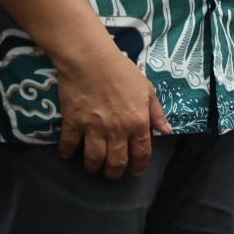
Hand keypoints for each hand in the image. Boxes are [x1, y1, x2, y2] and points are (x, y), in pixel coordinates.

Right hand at [55, 44, 170, 178]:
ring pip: (94, 158)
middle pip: (117, 161)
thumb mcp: (148, 91)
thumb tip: (166, 131)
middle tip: (111, 174)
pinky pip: (69, 144)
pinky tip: (68, 155)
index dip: (139, 166)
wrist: (90, 60)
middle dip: (115, 172)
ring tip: (93, 169)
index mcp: (138, 124)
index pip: (141, 153)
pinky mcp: (73, 122)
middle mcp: (117, 131)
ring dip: (94, 167)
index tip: (135, 171)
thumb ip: (156, 113)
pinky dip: (67, 152)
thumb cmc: (122, 72)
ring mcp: (94, 128)